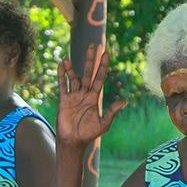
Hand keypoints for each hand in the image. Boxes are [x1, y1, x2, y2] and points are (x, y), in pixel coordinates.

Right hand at [57, 49, 126, 175]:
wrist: (74, 141)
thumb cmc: (89, 134)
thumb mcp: (104, 123)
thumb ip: (112, 111)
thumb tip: (125, 101)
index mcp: (94, 97)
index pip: (100, 78)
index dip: (103, 66)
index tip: (107, 53)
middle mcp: (84, 94)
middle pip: (88, 73)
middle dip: (90, 60)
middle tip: (93, 45)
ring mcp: (73, 96)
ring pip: (73, 78)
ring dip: (71, 69)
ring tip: (68, 58)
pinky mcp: (64, 100)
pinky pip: (62, 85)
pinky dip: (61, 76)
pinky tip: (61, 66)